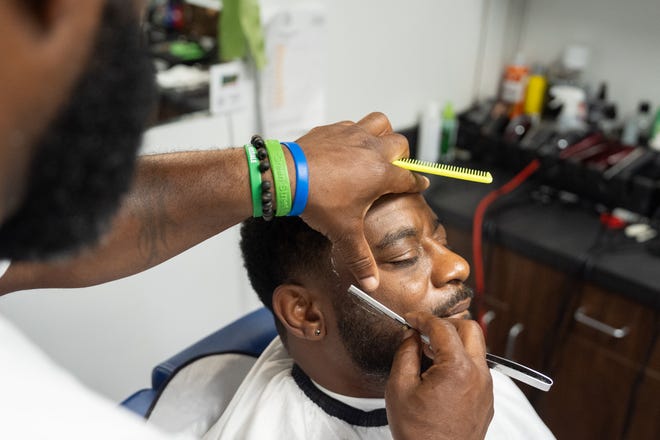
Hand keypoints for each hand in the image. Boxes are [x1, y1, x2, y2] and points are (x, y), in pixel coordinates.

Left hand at [296, 112, 428, 290]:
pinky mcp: (333, 129)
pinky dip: (355, 133)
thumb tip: (371, 284)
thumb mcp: (343, 233)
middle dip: (402, 156)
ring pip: (380, 122)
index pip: (409, 177)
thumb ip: (360, 258)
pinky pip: (352, 124)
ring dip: (383, 133)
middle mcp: (372, 149)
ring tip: (375, 149)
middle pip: (400, 145)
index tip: (420, 185)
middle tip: (393, 170)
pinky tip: (346, 148)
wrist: (287, 176)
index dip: (417, 183)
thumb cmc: (318, 201)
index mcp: (381, 174)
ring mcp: (352, 135)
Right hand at [385, 312, 493, 439]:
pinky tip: (440, 373)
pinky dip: (460, 361)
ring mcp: (486, 388)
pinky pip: (477, 369)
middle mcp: (479, 375)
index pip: (442, 327)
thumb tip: (410, 336)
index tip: (411, 319)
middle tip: (425, 330)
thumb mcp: (399, 388)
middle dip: (446, 324)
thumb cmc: (419, 433)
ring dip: (454, 343)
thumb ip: (405, 353)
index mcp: (458, 369)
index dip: (423, 318)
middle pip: (470, 329)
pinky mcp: (486, 400)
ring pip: (476, 349)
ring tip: (429, 354)